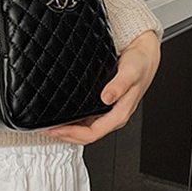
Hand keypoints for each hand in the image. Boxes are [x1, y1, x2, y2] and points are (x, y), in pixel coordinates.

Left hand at [43, 29, 160, 144]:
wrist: (145, 54)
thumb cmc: (140, 64)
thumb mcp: (131, 72)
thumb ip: (119, 85)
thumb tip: (106, 97)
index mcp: (119, 113)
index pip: (92, 133)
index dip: (72, 134)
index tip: (56, 129)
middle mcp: (113, 115)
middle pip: (86, 135)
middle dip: (66, 135)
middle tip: (46, 130)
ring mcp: (108, 110)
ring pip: (86, 128)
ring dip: (68, 130)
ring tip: (51, 125)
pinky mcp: (104, 104)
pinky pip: (87, 118)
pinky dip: (73, 120)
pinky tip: (63, 115)